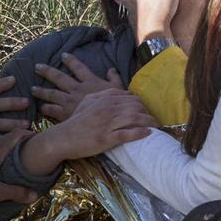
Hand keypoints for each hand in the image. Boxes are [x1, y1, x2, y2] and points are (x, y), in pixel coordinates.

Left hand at [0, 131, 36, 206]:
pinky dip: (3, 152)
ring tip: (24, 157)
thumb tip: (36, 195)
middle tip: (37, 150)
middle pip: (11, 136)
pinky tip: (5, 165)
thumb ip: (16, 192)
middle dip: (25, 140)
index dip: (32, 134)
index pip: (18, 133)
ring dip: (13, 146)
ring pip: (2, 142)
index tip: (42, 141)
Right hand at [21, 87, 155, 174]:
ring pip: (134, 118)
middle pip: (134, 106)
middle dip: (147, 111)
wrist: (64, 137)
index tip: (145, 109)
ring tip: (156, 124)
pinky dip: (139, 133)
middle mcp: (108, 108)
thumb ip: (103, 92)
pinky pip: (127, 134)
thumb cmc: (77, 120)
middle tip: (154, 117)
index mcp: (104, 99)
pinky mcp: (107, 138)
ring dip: (148, 121)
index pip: (129, 97)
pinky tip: (148, 133)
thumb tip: (115, 82)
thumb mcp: (88, 100)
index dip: (140, 102)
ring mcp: (108, 123)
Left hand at [32, 53, 119, 122]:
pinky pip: (52, 110)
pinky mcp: (66, 114)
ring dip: (41, 91)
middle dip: (47, 72)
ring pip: (52, 94)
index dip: (71, 61)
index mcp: (90, 81)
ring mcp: (70, 101)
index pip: (79, 68)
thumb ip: (114, 79)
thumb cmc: (116, 106)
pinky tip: (40, 108)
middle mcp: (77, 89)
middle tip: (37, 67)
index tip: (63, 55)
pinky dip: (45, 109)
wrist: (109, 121)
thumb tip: (111, 69)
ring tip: (32, 89)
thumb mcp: (119, 90)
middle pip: (59, 78)